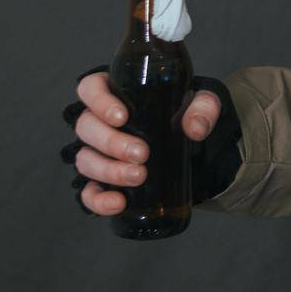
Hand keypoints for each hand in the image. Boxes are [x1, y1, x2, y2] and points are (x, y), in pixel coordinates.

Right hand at [58, 64, 223, 215]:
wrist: (199, 149)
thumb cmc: (191, 116)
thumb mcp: (205, 103)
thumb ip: (204, 108)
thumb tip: (195, 129)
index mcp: (118, 93)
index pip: (91, 88)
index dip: (98, 101)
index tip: (121, 117)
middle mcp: (102, 122)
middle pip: (86, 127)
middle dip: (110, 142)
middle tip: (141, 153)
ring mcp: (100, 153)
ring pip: (85, 159)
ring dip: (108, 170)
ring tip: (138, 176)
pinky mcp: (105, 181)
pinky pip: (90, 192)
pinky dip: (98, 200)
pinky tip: (118, 203)